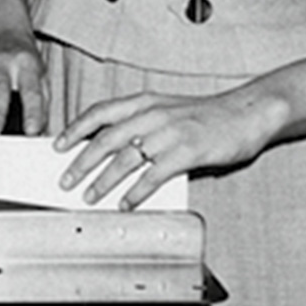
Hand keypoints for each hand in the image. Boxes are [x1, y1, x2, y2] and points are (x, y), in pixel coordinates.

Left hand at [54, 89, 278, 209]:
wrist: (248, 113)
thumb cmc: (206, 115)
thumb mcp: (167, 110)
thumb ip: (141, 125)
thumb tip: (111, 152)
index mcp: (144, 102)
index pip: (100, 113)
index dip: (76, 129)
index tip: (57, 145)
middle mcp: (152, 115)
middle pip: (106, 139)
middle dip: (81, 162)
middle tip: (65, 180)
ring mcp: (170, 133)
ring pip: (125, 159)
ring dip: (103, 181)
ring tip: (89, 196)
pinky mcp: (188, 152)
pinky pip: (154, 175)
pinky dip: (136, 192)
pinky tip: (126, 203)